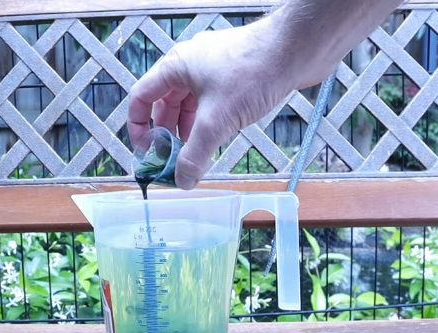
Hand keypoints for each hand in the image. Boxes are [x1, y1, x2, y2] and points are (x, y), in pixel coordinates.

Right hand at [127, 17, 302, 189]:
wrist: (298, 48)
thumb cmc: (254, 69)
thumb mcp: (216, 120)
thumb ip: (195, 153)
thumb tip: (182, 179)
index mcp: (175, 66)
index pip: (140, 97)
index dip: (138, 127)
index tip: (146, 152)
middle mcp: (190, 65)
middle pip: (165, 105)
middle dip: (167, 135)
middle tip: (172, 161)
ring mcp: (213, 69)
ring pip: (190, 106)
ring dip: (189, 131)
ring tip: (195, 155)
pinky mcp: (234, 76)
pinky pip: (211, 103)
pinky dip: (209, 123)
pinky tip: (217, 140)